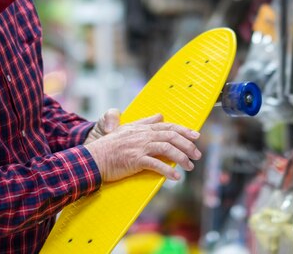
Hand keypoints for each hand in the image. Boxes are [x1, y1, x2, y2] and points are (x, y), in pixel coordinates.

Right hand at [84, 114, 201, 181]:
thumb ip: (144, 122)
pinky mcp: (136, 160)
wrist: (94, 157)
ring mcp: (140, 147)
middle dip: (187, 145)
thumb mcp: (127, 128)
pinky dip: (168, 171)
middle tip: (197, 155)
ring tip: (190, 167)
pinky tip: (176, 177)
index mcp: (143, 129)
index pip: (168, 127)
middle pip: (171, 137)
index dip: (184, 130)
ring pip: (167, 149)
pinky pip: (156, 164)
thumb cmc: (109, 145)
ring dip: (182, 158)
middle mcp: (144, 136)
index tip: (196, 135)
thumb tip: (160, 116)